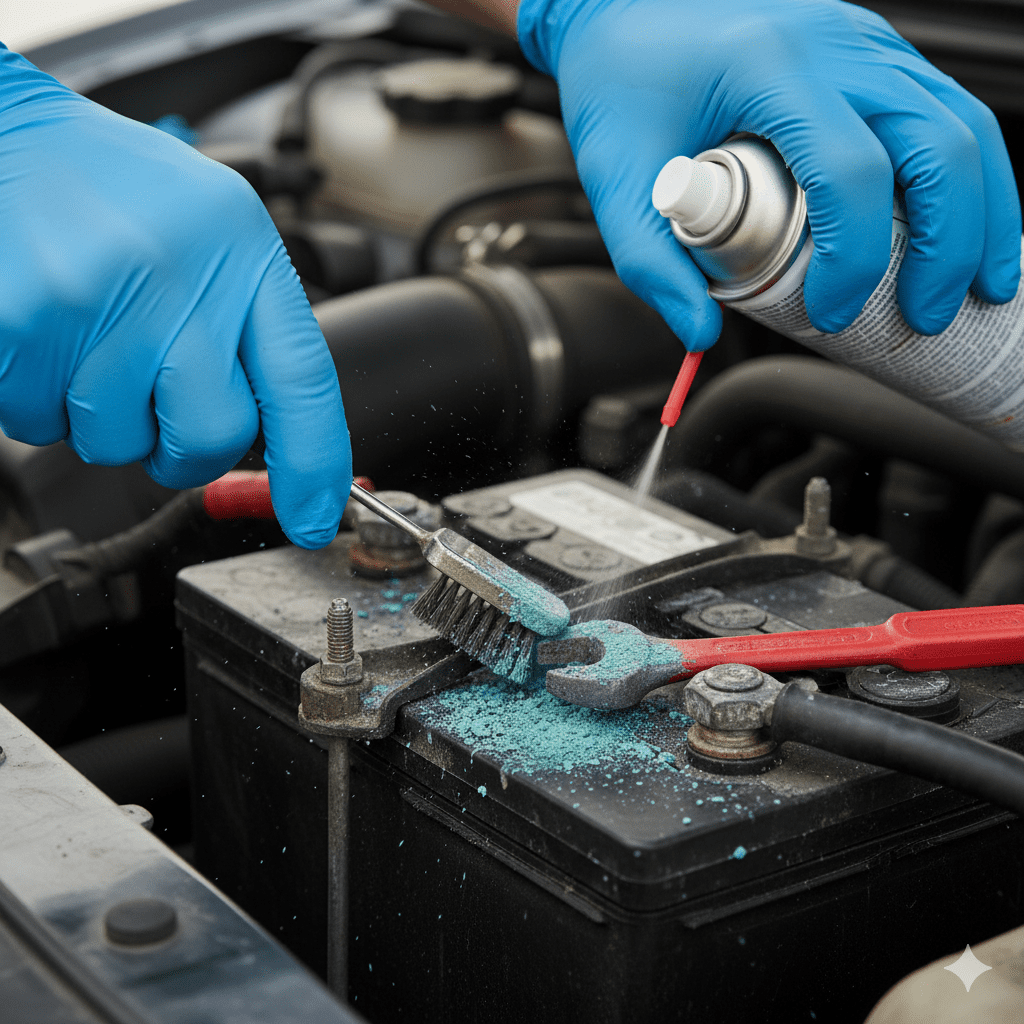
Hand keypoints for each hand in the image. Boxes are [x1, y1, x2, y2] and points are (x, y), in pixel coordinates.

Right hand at [0, 46, 349, 547]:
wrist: (6, 132)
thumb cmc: (115, 191)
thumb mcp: (216, 233)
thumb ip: (249, 327)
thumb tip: (276, 438)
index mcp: (241, 254)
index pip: (303, 384)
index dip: (315, 466)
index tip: (314, 519)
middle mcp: (178, 278)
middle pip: (211, 438)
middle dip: (182, 449)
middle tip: (153, 405)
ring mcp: (96, 302)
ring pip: (114, 442)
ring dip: (98, 415)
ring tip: (83, 337)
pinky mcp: (20, 326)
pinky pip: (37, 422)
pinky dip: (35, 399)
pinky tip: (40, 336)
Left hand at [516, 0, 1021, 344]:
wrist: (620, 12)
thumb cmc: (621, 85)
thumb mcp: (617, 184)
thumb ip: (652, 266)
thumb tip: (700, 332)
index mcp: (770, 67)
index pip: (849, 173)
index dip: (856, 258)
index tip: (833, 312)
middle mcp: (835, 44)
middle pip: (940, 145)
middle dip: (950, 245)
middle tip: (926, 316)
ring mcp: (863, 43)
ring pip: (963, 124)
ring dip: (982, 213)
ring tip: (976, 285)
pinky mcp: (871, 55)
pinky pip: (944, 113)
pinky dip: (964, 179)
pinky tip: (961, 230)